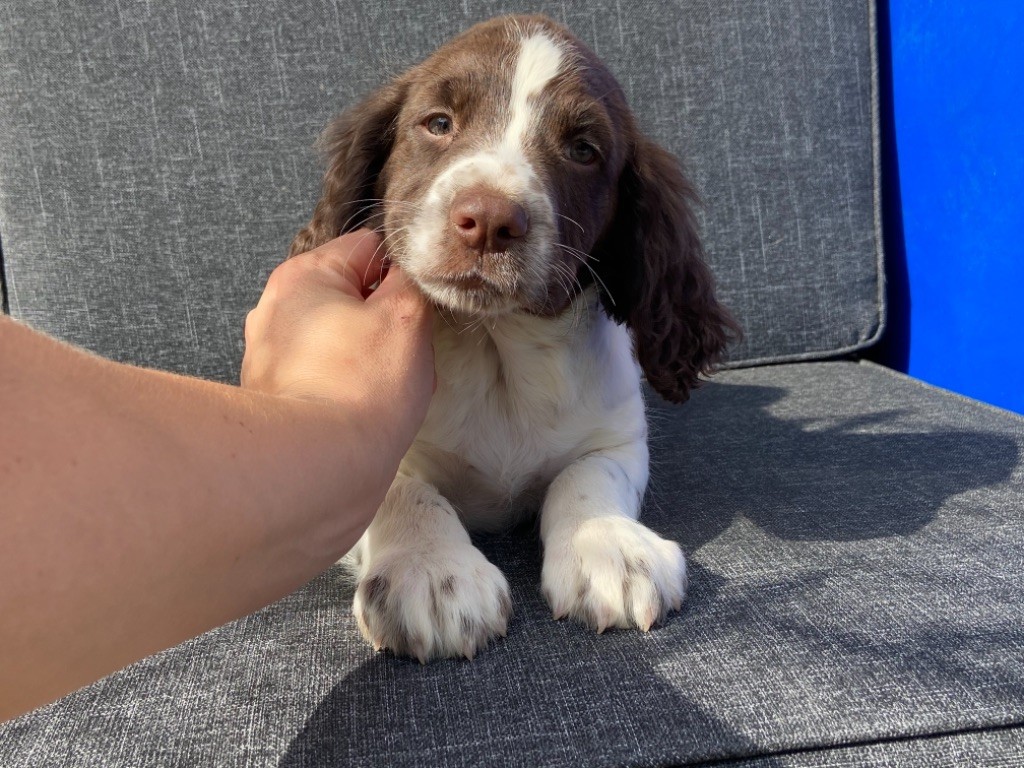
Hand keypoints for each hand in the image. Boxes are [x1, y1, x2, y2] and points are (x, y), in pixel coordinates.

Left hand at [241, 230, 434, 452]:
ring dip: (371, 358)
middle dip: (386, 322)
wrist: (319, 466)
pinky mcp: (275, 396)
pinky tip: (362, 412)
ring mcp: (271, 355)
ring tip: (386, 388)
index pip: (368, 248)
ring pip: (343, 340)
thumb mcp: (405, 316)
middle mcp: (275, 309)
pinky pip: (326, 377)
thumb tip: (406, 273)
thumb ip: (410, 280)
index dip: (403, 275)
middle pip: (353, 297)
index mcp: (302, 276)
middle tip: (405, 353)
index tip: (417, 308)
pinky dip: (348, 388)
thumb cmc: (362, 388)